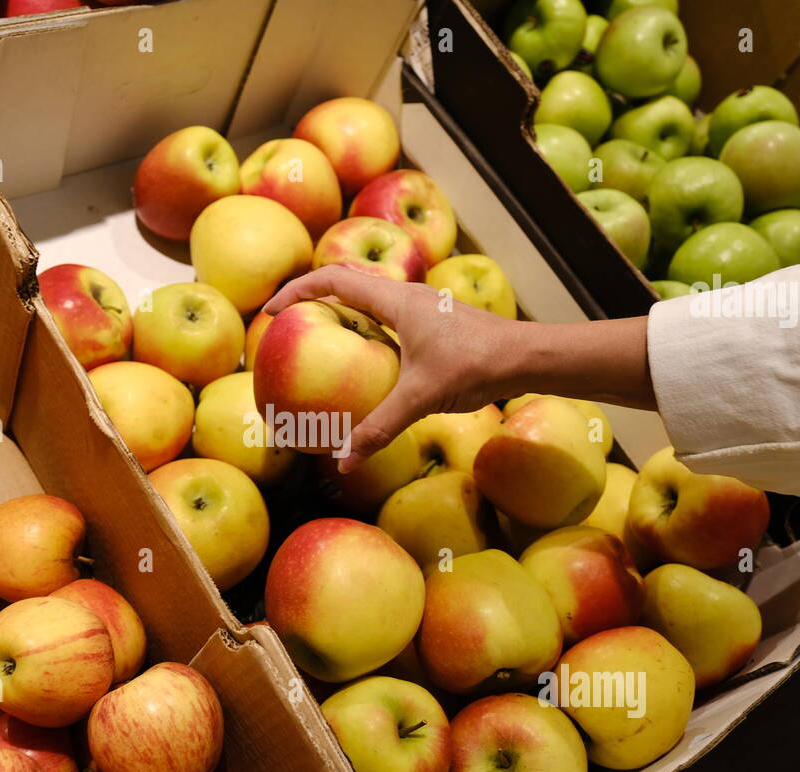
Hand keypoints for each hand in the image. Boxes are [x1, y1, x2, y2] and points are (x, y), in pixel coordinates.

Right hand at [264, 265, 530, 471]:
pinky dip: (365, 332)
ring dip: (341, 313)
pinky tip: (365, 363)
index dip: (297, 290)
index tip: (272, 310)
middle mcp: (406, 297)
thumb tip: (344, 462)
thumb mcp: (421, 397)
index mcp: (395, 301)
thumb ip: (380, 428)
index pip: (333, 280)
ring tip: (318, 340)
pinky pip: (387, 320)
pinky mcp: (433, 325)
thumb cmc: (476, 367)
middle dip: (312, 298)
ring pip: (369, 302)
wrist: (527, 356)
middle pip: (346, 285)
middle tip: (286, 322)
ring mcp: (421, 310)